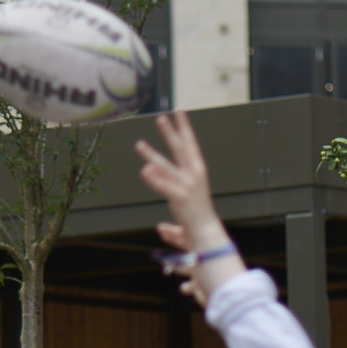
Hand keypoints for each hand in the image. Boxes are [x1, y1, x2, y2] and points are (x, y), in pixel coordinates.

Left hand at [134, 112, 237, 298]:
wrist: (207, 235)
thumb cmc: (196, 218)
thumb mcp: (182, 199)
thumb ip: (168, 186)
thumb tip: (152, 175)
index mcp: (197, 172)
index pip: (190, 145)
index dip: (184, 128)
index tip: (179, 112)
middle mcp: (194, 175)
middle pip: (180, 148)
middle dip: (171, 131)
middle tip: (162, 117)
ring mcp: (187, 186)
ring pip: (166, 166)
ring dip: (152, 155)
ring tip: (138, 144)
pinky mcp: (180, 198)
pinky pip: (165, 186)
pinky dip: (155, 179)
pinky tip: (144, 171)